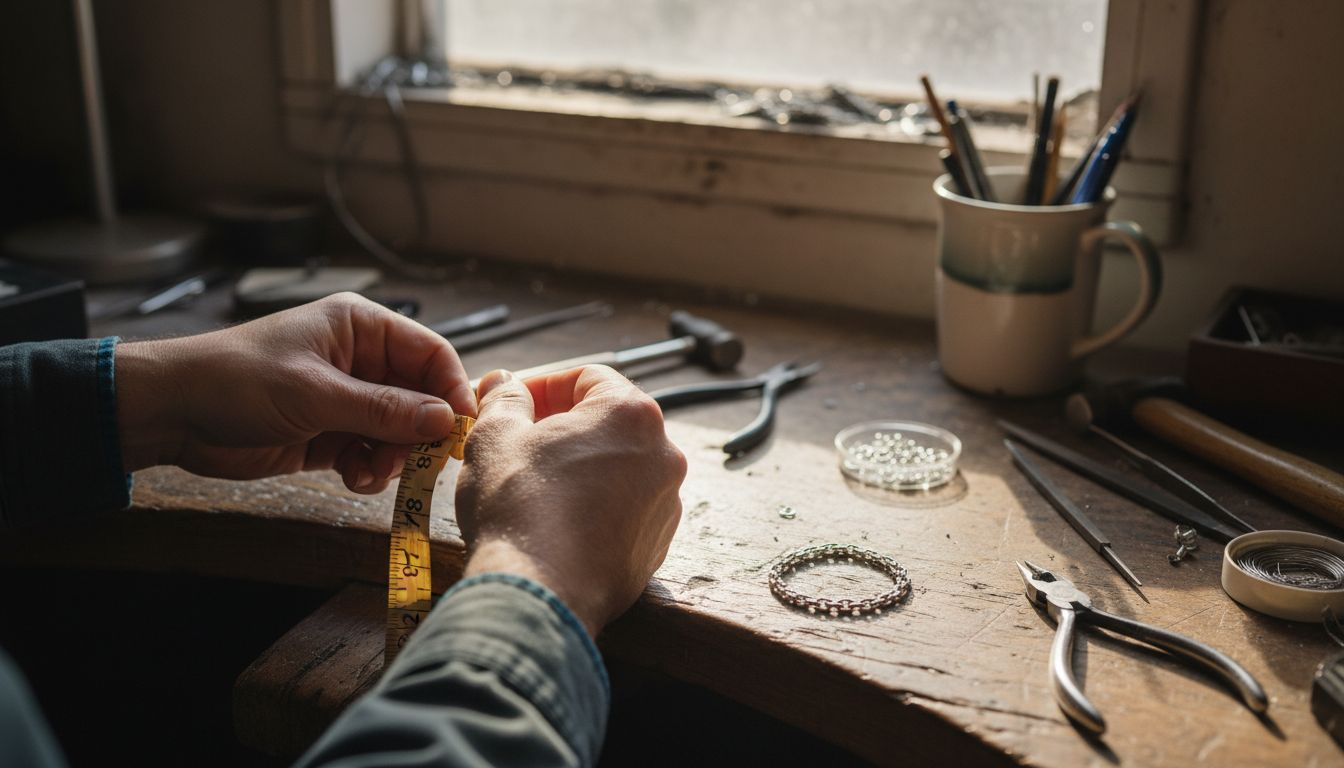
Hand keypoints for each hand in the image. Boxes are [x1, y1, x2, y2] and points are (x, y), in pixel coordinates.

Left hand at [115, 292, 474, 492]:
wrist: (173, 413)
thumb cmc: (236, 380)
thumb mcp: (315, 393)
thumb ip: (383, 408)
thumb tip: (445, 420)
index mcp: (361, 328)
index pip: (430, 353)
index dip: (452, 389)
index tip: (461, 429)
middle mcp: (361, 360)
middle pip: (421, 397)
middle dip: (421, 432)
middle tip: (418, 461)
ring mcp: (347, 399)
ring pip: (400, 431)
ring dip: (394, 456)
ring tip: (370, 470)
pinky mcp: (331, 434)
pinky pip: (372, 453)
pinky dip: (370, 469)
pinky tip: (353, 477)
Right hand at [455, 366, 685, 636]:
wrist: (540, 594)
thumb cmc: (518, 508)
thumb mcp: (495, 435)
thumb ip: (504, 399)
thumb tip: (504, 385)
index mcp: (631, 414)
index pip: (588, 377)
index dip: (543, 384)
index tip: (512, 402)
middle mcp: (664, 454)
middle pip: (609, 422)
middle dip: (563, 425)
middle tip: (520, 440)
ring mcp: (666, 502)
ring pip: (619, 467)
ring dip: (581, 466)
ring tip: (535, 484)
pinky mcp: (657, 544)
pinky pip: (625, 509)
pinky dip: (596, 506)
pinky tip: (557, 521)